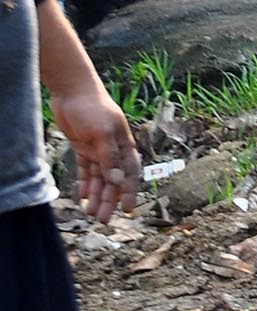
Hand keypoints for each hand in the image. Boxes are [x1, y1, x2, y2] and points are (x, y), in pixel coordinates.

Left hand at [33, 0, 136, 221]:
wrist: (72, 91)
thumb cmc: (93, 107)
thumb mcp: (102, 132)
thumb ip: (110, 157)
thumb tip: (117, 180)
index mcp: (125, 146)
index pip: (130, 174)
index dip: (128, 192)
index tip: (127, 210)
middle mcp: (114, 151)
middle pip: (113, 181)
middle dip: (109, 201)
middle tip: (104, 219)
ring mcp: (98, 150)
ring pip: (99, 179)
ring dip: (96, 196)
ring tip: (92, 214)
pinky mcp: (83, 148)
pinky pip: (86, 171)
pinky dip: (85, 184)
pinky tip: (82, 197)